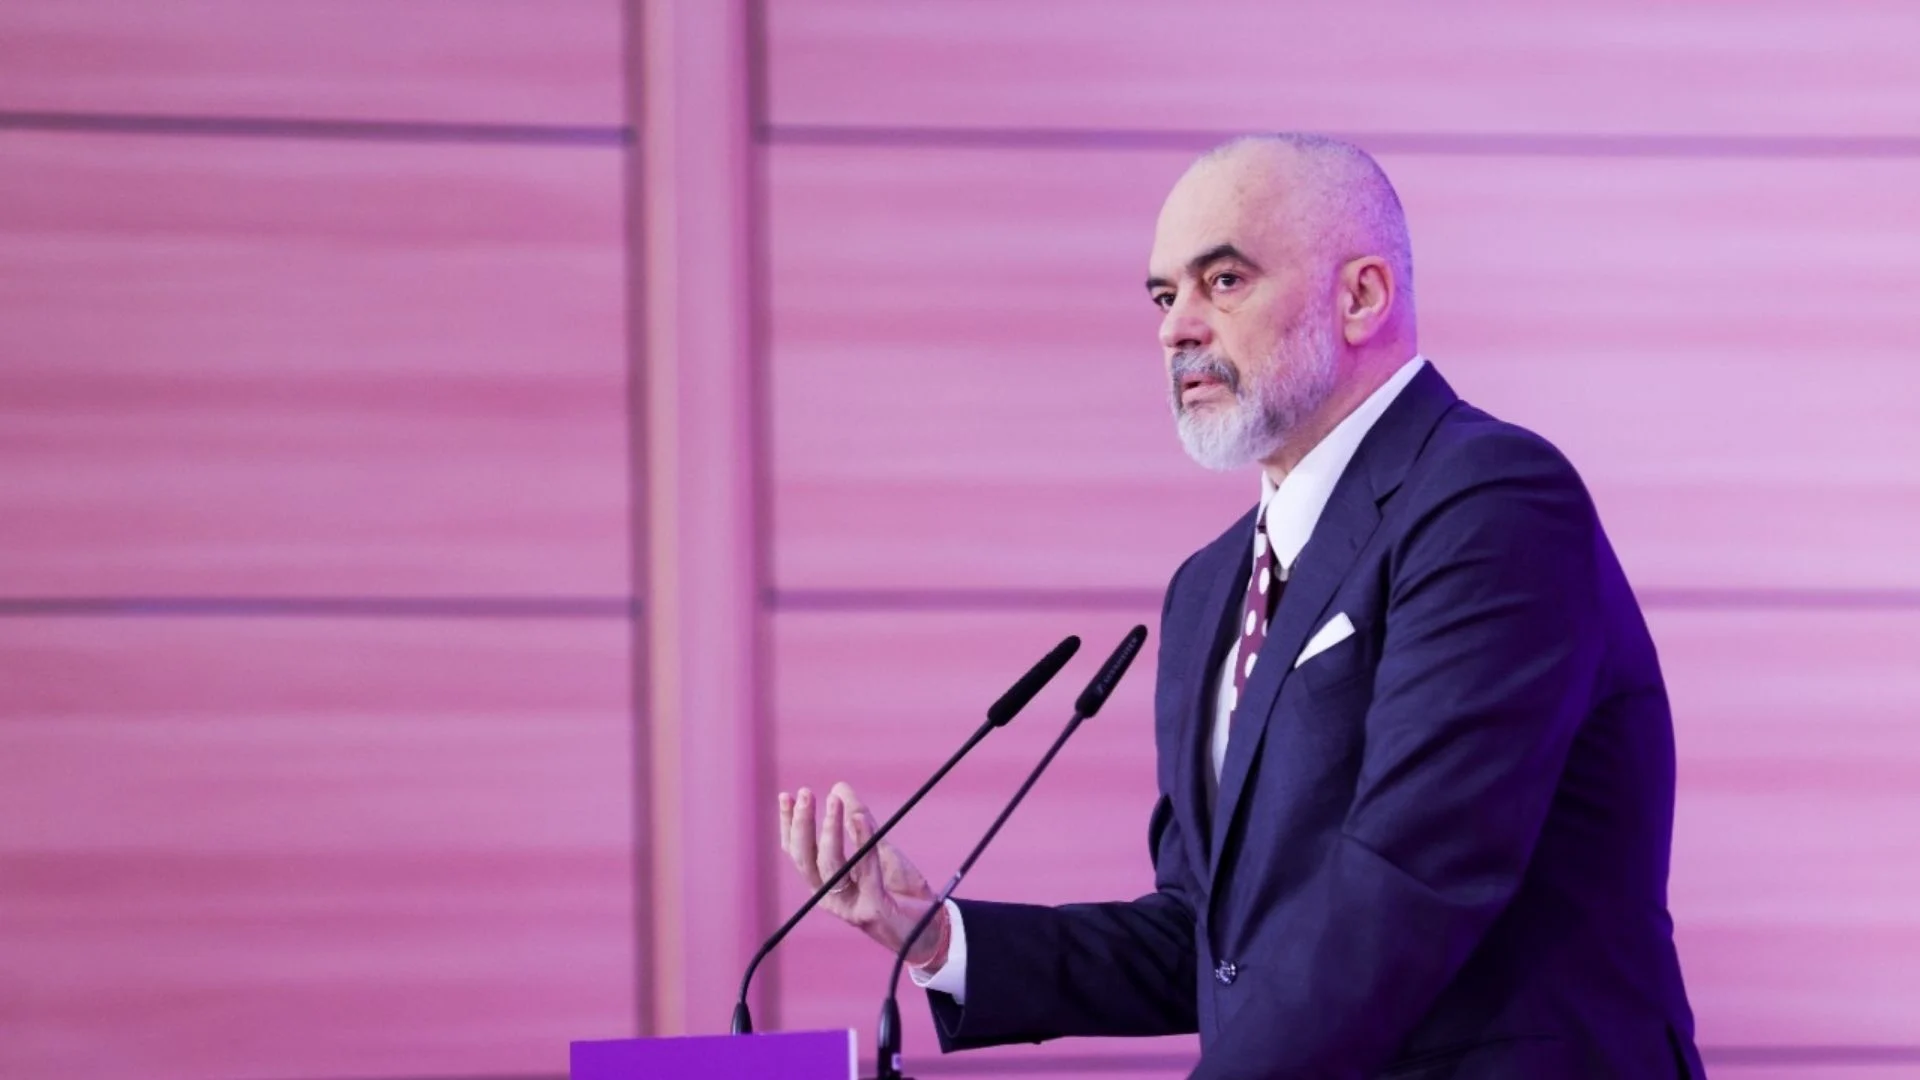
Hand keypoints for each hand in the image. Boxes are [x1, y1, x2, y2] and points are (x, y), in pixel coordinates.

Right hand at [778, 782, 950, 971]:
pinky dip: (862, 842)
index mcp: (827, 884)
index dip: (789, 825)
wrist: (932, 926)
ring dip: (830, 829)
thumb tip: (838, 787)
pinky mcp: (873, 908)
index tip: (786, 796)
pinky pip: (866, 871)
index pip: (798, 853)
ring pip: (831, 865)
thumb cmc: (901, 890)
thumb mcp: (878, 849)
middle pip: (806, 859)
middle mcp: (831, 897)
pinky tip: (859, 818)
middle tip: (804, 794)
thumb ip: (858, 822)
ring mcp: (850, 905)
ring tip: (833, 801)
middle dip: (802, 825)